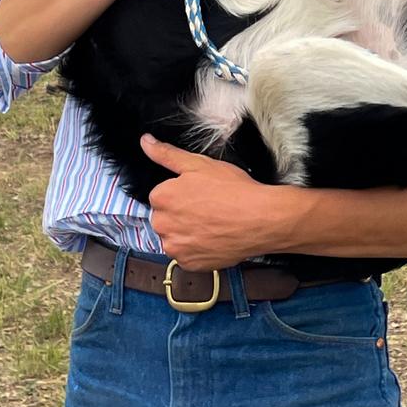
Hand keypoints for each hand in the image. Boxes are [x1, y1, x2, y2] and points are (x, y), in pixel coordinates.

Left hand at [140, 134, 296, 269]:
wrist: (260, 219)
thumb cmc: (233, 190)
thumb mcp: (200, 164)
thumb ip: (167, 154)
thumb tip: (145, 142)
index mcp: (162, 197)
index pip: (161, 196)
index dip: (181, 194)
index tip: (199, 194)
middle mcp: (163, 225)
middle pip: (165, 218)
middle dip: (180, 214)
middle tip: (207, 208)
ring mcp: (176, 247)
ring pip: (174, 238)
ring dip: (187, 233)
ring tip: (212, 224)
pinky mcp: (189, 264)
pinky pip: (186, 256)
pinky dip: (197, 249)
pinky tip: (214, 238)